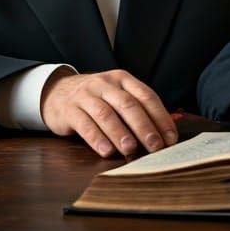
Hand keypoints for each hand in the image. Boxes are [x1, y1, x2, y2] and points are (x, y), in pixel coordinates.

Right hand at [40, 68, 178, 157]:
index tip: (170, 138)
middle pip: (128, 105)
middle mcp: (106, 84)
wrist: (56, 92)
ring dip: (120, 133)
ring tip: (131, 149)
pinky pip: (85, 124)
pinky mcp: (69, 109)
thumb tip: (172, 124)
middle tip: (155, 146)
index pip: (146, 96)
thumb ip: (140, 109)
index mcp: (123, 79)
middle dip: (144, 127)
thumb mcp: (117, 96)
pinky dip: (97, 138)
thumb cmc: (96, 99)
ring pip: (106, 114)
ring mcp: (86, 95)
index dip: (160, 117)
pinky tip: (106, 151)